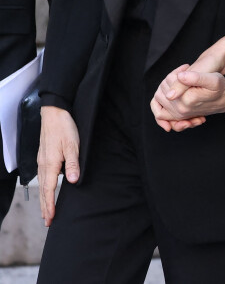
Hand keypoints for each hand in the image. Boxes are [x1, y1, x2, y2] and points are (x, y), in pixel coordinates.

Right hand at [38, 106, 79, 226]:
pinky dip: (44, 187)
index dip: (50, 205)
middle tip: (47, 221)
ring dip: (44, 198)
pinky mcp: (44, 155)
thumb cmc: (64, 127)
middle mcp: (44, 164)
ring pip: (42, 184)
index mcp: (50, 164)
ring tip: (46, 210)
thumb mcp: (73, 145)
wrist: (54, 112)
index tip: (50, 218)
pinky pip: (43, 176)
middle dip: (45, 207)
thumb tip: (72, 181)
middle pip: (43, 190)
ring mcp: (42, 160)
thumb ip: (73, 164)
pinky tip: (47, 188)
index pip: (49, 190)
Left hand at [151, 71, 224, 131]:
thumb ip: (195, 78)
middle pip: (162, 90)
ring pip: (158, 99)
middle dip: (170, 79)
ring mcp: (179, 115)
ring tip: (179, 82)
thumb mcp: (213, 79)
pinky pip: (160, 113)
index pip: (168, 81)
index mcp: (187, 100)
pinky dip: (160, 105)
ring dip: (165, 88)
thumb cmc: (220, 87)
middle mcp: (181, 110)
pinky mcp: (178, 116)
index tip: (187, 68)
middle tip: (184, 74)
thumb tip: (178, 77)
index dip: (176, 71)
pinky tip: (170, 95)